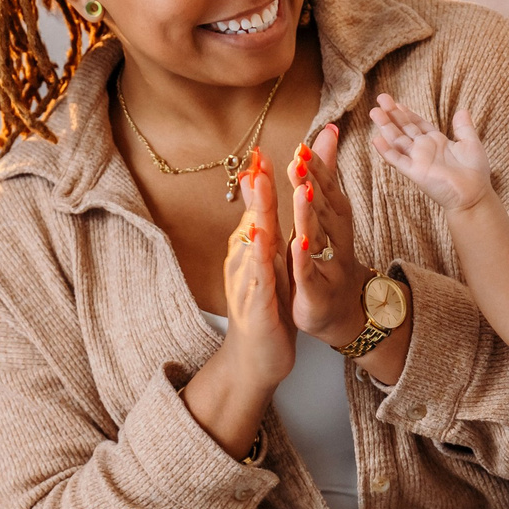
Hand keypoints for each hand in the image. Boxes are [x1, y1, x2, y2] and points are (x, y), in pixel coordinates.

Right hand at [215, 150, 295, 391]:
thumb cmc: (262, 305)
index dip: (260, 181)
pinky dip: (261, 258)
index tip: (263, 150)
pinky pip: (258, 279)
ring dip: (259, 215)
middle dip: (257, 189)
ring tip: (264, 187)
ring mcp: (246, 284)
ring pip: (253, 244)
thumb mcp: (265, 261)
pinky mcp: (256, 307)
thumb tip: (254, 186)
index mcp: (249, 251)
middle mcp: (243, 263)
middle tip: (261, 158)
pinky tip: (265, 240)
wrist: (255, 358)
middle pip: (251, 219)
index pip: (255, 209)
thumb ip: (260, 224)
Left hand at [289, 124, 366, 346]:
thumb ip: (324, 175)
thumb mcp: (326, 215)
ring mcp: (328, 265)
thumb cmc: (330, 257)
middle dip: (313, 182)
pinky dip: (304, 258)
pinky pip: (310, 272)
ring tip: (301, 190)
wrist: (340, 312)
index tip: (303, 146)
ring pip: (319, 236)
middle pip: (324, 207)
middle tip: (300, 158)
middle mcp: (336, 239)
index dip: (317, 169)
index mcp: (335, 221)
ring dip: (310, 214)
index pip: (326, 189)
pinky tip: (297, 242)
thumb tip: (329, 130)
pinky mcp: (316, 290)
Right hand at [367, 92, 491, 213]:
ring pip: (397, 140)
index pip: (417, 124)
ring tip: (374, 112)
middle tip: (381, 98)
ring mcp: (418, 160)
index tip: (396, 103)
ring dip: (386, 127)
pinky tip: (376, 139)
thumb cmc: (475, 172)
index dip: (406, 113)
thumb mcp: (471, 143)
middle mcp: (424, 149)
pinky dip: (386, 150)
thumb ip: (464, 127)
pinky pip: (397, 160)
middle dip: (392, 114)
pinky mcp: (415, 172)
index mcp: (437, 141)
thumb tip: (462, 110)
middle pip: (404, 128)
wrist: (473, 194)